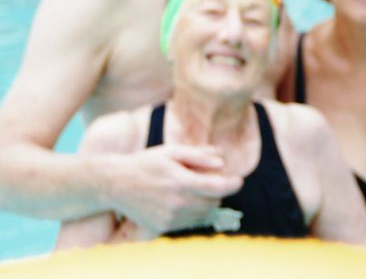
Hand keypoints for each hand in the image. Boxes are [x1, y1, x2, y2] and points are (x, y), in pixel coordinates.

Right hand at [108, 145, 242, 234]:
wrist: (114, 184)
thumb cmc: (146, 163)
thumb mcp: (172, 151)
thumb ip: (199, 155)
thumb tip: (222, 160)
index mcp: (182, 182)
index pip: (220, 188)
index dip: (234, 183)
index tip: (237, 179)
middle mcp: (177, 203)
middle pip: (214, 201)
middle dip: (217, 190)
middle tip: (207, 180)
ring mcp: (169, 218)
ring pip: (204, 214)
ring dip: (205, 202)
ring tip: (192, 190)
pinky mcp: (162, 227)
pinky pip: (189, 222)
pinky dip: (192, 213)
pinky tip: (182, 201)